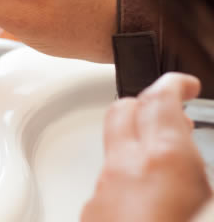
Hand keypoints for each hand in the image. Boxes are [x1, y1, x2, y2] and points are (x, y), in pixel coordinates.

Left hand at [82, 73, 210, 221]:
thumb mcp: (210, 201)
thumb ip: (200, 170)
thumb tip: (195, 161)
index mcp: (164, 161)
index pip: (159, 99)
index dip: (174, 84)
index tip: (185, 84)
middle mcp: (125, 169)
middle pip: (123, 111)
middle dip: (147, 104)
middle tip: (174, 114)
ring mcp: (102, 192)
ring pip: (114, 149)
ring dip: (137, 144)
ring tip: (167, 160)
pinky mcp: (91, 213)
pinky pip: (108, 182)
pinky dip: (127, 177)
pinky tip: (148, 197)